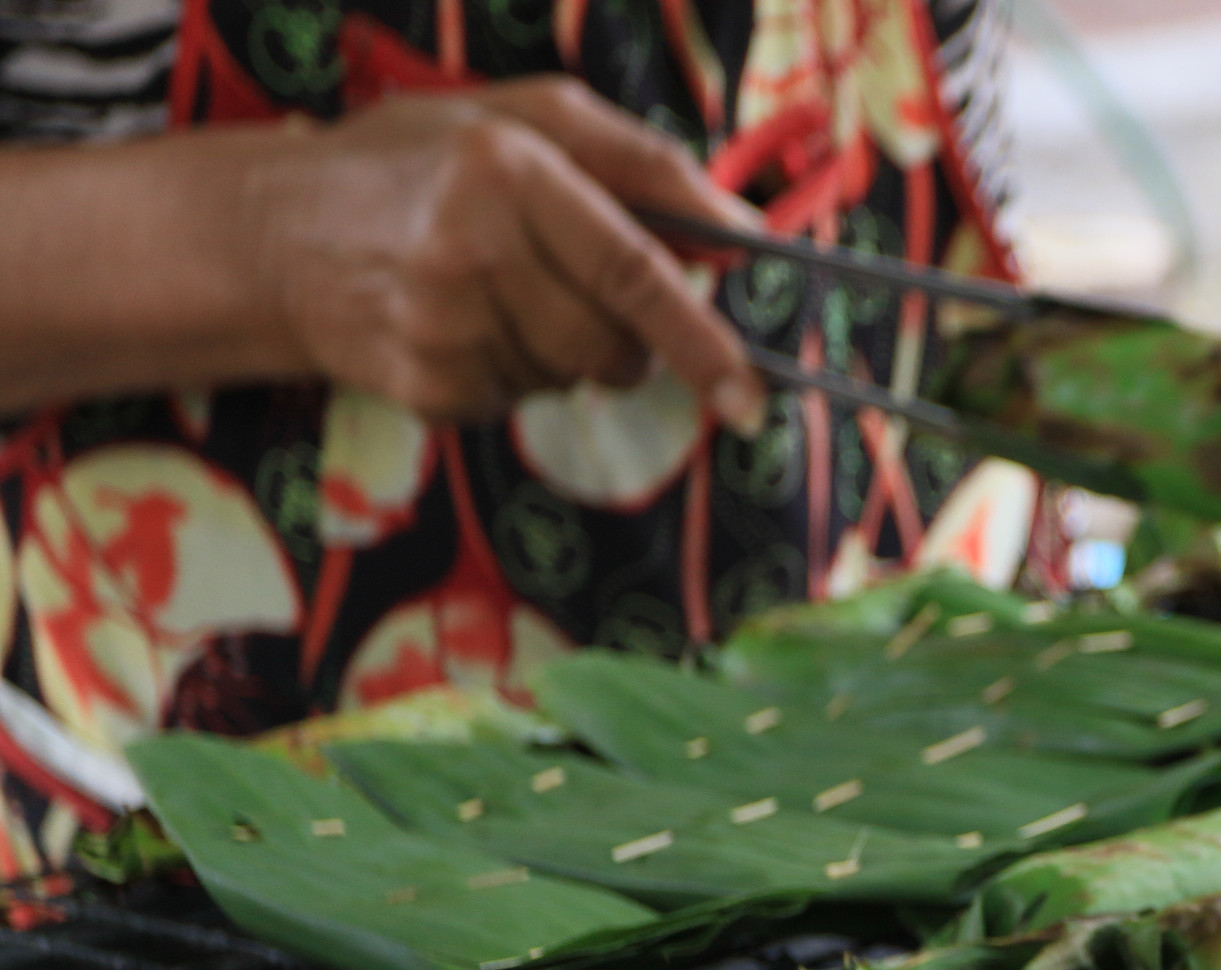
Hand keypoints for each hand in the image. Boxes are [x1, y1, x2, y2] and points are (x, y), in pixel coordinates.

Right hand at [248, 77, 766, 429]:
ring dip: (566, 350)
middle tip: (578, 293)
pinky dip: (514, 372)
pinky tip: (462, 324)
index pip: (632, 271)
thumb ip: (643, 164)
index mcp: (505, 167)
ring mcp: (440, 324)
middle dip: (629, 339)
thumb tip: (742, 235)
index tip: (750, 390)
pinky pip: (520, 402)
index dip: (700, 337)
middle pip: (614, 343)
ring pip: (572, 378)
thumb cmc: (422, 165)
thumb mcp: (525, 120)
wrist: (275, 232)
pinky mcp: (423, 384)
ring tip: (498, 292)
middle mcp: (469, 245)